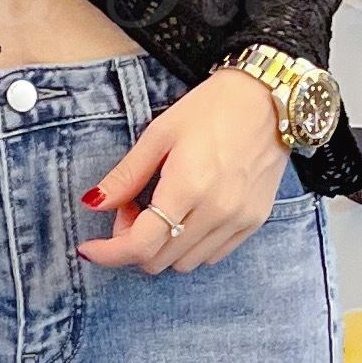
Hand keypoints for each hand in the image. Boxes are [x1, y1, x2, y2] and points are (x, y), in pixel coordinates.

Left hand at [78, 69, 289, 271]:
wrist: (270, 99)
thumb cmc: (212, 108)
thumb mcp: (159, 134)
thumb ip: (126, 175)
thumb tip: (93, 204)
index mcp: (187, 186)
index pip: (141, 245)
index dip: (109, 252)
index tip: (91, 247)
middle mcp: (216, 211)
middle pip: (158, 259)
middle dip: (134, 241)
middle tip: (134, 206)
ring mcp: (238, 219)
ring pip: (184, 263)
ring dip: (162, 246)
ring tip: (163, 208)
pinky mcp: (254, 221)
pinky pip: (212, 256)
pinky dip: (189, 246)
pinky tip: (187, 215)